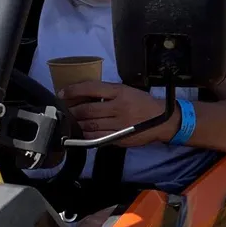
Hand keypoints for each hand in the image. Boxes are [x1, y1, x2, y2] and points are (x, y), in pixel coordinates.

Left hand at [60, 81, 178, 146]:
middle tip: (63, 109)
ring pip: (89, 124)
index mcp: (120, 92)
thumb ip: (108, 92)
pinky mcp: (118, 138)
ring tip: (70, 120)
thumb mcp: (127, 91)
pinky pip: (96, 137)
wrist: (163, 120)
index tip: (61, 93)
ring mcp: (118, 124)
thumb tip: (83, 95)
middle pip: (87, 109)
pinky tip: (80, 132)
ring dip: (76, 123)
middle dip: (72, 110)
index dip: (73, 90)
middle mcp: (118, 107)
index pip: (91, 88)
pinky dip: (85, 135)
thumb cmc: (143, 103)